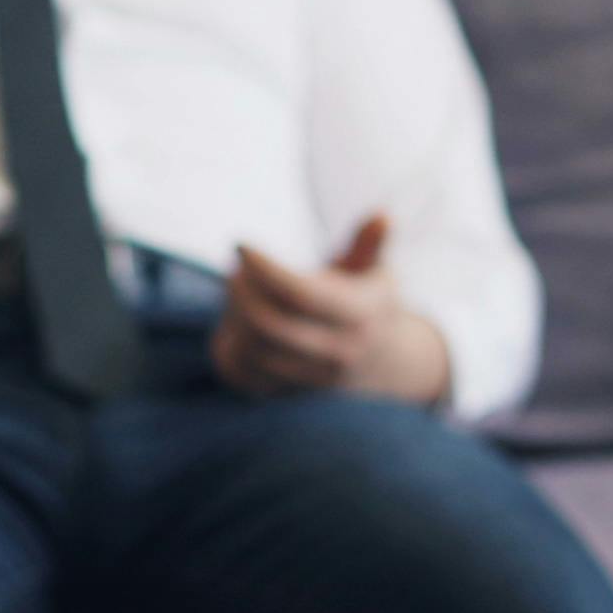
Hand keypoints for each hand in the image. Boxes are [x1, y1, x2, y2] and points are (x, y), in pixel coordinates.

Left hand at [214, 215, 454, 406]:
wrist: (377, 365)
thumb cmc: (366, 302)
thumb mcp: (375, 271)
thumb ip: (371, 244)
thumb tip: (383, 216)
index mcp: (360, 316)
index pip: (300, 294)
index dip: (264, 268)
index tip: (240, 243)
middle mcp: (338, 354)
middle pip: (269, 324)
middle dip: (242, 290)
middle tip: (236, 268)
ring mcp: (311, 380)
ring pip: (251, 348)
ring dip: (234, 313)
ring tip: (239, 288)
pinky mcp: (287, 396)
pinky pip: (241, 371)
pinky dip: (229, 340)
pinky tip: (236, 317)